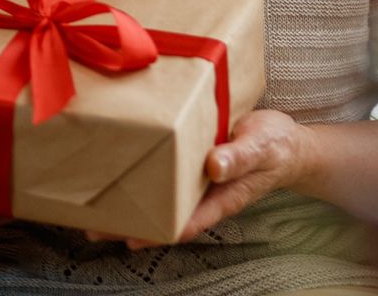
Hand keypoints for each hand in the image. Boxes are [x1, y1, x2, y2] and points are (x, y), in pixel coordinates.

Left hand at [86, 109, 314, 249]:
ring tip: (92, 208)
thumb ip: (239, 158)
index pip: (187, 221)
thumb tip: (213, 167)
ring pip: (159, 197)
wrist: (285, 140)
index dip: (159, 232)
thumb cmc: (275, 146)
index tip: (131, 238)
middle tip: (94, 227)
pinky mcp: (190, 162)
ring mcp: (196, 180)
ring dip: (130, 202)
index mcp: (222, 196)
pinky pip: (163, 173)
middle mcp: (204, 193)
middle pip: (164, 215)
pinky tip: (117, 174)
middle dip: (131, 224)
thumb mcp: (261, 148)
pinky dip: (141, 176)